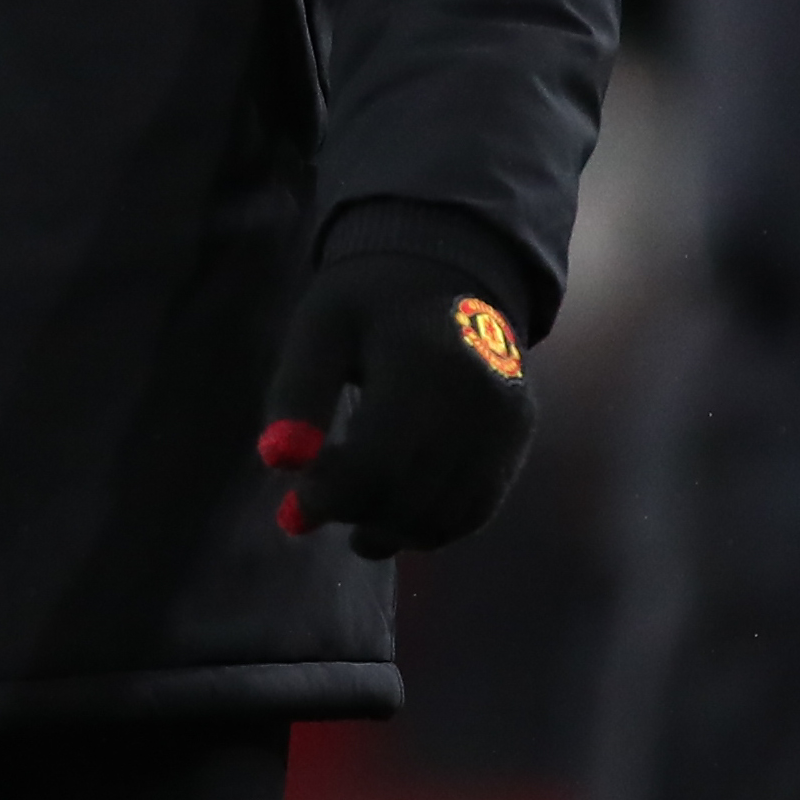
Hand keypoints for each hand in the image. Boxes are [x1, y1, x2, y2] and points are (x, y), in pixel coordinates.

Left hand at [258, 245, 537, 558]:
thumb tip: (280, 464)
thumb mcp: (320, 330)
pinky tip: (399, 512)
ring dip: (395, 530)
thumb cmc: (369, 302)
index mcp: (422, 362)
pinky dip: (434, 525)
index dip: (333, 495)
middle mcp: (476, 397)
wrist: (447, 269)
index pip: (377, 461)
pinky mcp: (519, 437)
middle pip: (413, 495)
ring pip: (447, 513)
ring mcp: (505, 421)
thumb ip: (297, 394)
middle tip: (323, 509)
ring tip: (359, 511)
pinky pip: (477, 508)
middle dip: (359, 515)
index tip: (298, 502)